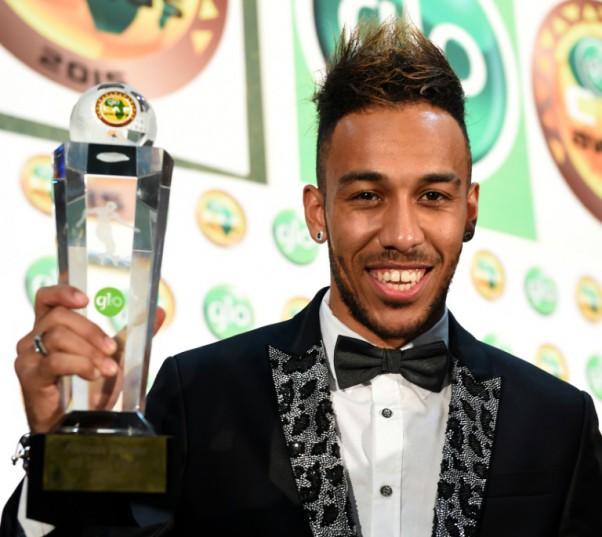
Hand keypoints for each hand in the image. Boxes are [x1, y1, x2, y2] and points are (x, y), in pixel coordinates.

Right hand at [14, 285, 165, 433]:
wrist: (80, 424)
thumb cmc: (90, 387)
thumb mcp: (114, 354)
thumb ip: (134, 332)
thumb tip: (161, 311)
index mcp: (50, 328)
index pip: (46, 298)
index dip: (62, 292)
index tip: (86, 300)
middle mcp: (34, 339)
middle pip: (59, 317)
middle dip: (92, 331)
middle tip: (112, 349)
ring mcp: (28, 357)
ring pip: (58, 337)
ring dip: (90, 351)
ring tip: (107, 369)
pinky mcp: (30, 376)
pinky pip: (55, 361)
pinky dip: (80, 365)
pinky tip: (93, 375)